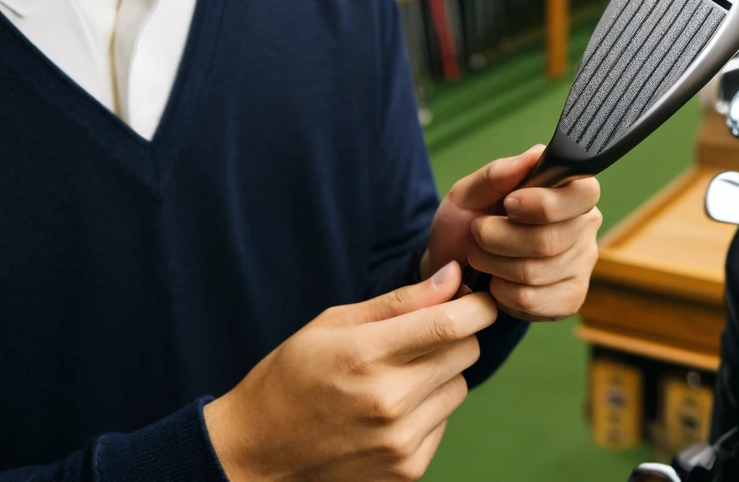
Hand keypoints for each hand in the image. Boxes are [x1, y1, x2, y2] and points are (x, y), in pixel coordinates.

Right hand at [203, 261, 495, 481]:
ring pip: (460, 387)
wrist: (259, 453)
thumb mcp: (334, 323)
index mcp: (366, 355)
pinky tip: (392, 406)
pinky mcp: (407, 470)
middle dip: (457, 332)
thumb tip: (453, 276)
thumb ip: (400, 301)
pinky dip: (430, 408)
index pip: (449, 324)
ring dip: (443, 372)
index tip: (480, 294)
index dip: (477, 304)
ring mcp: (400, 442)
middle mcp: (389, 401)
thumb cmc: (293, 374)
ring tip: (399, 372)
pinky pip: (444, 422)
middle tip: (427, 329)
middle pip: (465, 352)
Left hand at [421, 144, 602, 322]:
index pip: (583, 192)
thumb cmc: (465, 223)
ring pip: (537, 272)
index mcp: (568, 190)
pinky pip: (532, 300)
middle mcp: (584, 225)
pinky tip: (495, 282)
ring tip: (479, 255)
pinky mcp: (569, 299)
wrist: (451, 269)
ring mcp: (580, 265)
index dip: (543, 203)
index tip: (509, 204)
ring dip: (494, 265)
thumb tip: (535, 155)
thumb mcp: (468, 193)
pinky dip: (501, 291)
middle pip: (550, 239)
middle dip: (499, 238)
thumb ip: (499, 173)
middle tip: (477, 232)